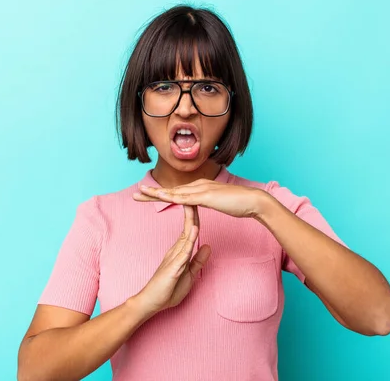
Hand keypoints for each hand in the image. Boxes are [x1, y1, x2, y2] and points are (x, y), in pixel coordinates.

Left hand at [133, 179, 267, 218]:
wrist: (254, 201)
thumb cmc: (240, 204)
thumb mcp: (219, 203)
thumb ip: (208, 202)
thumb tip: (200, 204)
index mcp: (201, 188)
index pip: (176, 192)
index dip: (161, 193)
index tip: (147, 195)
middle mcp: (199, 186)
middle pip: (171, 190)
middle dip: (152, 192)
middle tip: (135, 194)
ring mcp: (202, 190)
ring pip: (174, 192)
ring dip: (156, 193)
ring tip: (140, 193)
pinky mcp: (206, 196)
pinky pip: (185, 198)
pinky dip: (172, 197)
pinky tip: (161, 197)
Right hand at [133, 205, 210, 315]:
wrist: (150, 303)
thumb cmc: (168, 290)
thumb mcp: (189, 275)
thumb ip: (197, 261)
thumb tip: (208, 246)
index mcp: (180, 251)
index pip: (191, 230)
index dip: (197, 216)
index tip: (202, 203)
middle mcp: (176, 250)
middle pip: (187, 227)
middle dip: (192, 210)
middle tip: (197, 193)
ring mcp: (173, 257)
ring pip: (185, 235)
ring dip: (190, 219)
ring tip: (194, 203)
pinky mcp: (173, 267)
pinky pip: (183, 252)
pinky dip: (190, 240)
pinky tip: (194, 230)